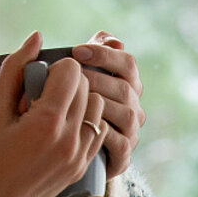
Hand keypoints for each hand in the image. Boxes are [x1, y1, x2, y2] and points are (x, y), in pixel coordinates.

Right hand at [0, 31, 109, 196]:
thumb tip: (36, 37)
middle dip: (64, 83)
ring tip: (51, 112)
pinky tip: (60, 128)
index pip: (71, 71)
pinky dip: (84, 121)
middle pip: (85, 86)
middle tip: (37, 98)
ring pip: (96, 107)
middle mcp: (70, 138)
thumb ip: (14, 71)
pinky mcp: (81, 167)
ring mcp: (79, 156)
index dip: (52, 69)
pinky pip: (96, 130)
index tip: (33, 83)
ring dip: (79, 101)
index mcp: (46, 122)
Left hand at [72, 30, 144, 178]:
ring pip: (126, 114)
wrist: (64, 152)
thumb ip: (95, 53)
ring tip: (75, 100)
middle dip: (97, 79)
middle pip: (126, 88)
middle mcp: (133, 106)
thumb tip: (112, 40)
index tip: (76, 51)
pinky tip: (82, 125)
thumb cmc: (71, 106)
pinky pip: (120, 144)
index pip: (127, 63)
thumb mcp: (79, 77)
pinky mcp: (123, 157)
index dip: (104, 55)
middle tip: (71, 76)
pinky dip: (104, 133)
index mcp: (127, 84)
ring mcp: (130, 132)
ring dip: (101, 105)